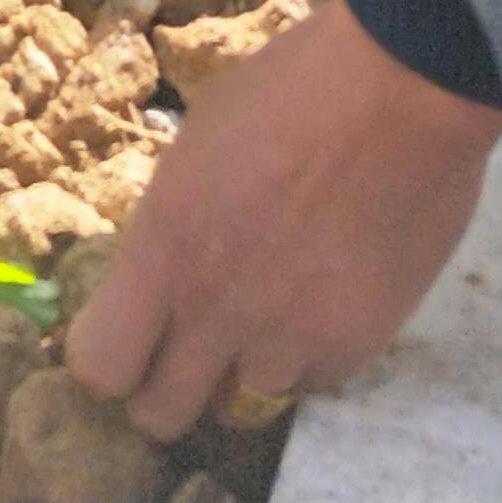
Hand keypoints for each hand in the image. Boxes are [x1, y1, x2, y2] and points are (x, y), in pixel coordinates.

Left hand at [65, 0, 501, 437]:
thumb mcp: (197, 144)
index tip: (128, 337)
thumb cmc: (290, 87)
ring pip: (242, 403)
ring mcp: (288, 337)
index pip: (101, 364)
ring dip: (245, 366)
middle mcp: (216, 307)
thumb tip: (165, 271)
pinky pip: (311, 381)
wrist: (400, 88)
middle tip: (187, 350)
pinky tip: (325, 293)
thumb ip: (172, 226)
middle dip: (165, 389)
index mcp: (166, 244)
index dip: (109, 359)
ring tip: (271, 304)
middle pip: (161, 415)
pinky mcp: (353, 348)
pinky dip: (309, 353)